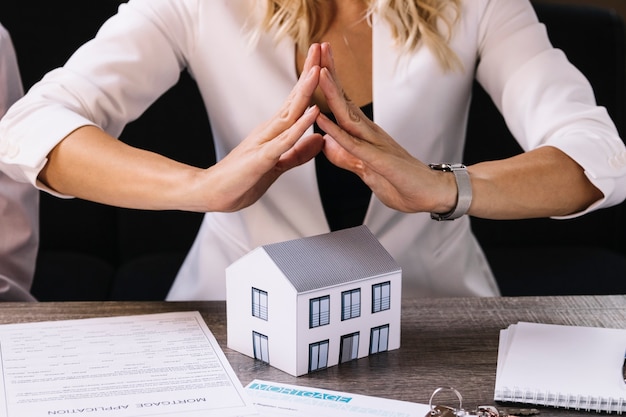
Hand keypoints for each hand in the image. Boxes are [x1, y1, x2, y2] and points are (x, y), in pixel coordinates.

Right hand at [203, 44, 323, 211]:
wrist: (211, 193)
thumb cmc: (241, 181)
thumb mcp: (277, 166)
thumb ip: (298, 154)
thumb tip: (319, 140)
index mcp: (273, 132)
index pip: (295, 103)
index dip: (310, 83)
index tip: (322, 62)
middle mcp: (269, 131)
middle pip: (293, 99)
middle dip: (308, 74)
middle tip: (320, 48)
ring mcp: (264, 142)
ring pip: (289, 113)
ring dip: (305, 92)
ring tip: (318, 70)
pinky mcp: (262, 158)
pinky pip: (285, 140)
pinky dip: (300, 126)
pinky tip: (312, 113)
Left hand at [315, 43, 456, 213]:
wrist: (435, 193)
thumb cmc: (404, 184)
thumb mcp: (368, 172)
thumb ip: (347, 158)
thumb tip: (328, 145)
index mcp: (366, 135)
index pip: (344, 105)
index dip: (330, 84)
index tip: (317, 62)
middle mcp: (371, 134)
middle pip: (345, 100)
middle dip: (331, 74)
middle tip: (319, 48)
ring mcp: (376, 144)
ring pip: (348, 115)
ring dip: (332, 93)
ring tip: (319, 71)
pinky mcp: (379, 160)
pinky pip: (352, 144)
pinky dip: (335, 131)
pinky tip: (321, 119)